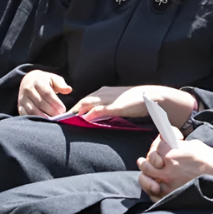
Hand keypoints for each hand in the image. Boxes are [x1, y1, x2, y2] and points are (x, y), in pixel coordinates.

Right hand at [17, 70, 70, 116]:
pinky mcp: (20, 106)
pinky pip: (25, 114)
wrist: (28, 79)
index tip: (63, 109)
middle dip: (51, 111)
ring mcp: (22, 98)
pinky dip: (34, 119)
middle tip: (60, 116)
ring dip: (43, 117)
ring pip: (32, 110)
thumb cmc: (44, 81)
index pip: (47, 93)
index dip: (55, 102)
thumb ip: (61, 84)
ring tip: (52, 121)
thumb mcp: (53, 78)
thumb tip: (69, 90)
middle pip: (40, 102)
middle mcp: (28, 89)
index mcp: (37, 81)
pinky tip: (43, 123)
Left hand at [73, 85, 196, 125]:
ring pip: (88, 103)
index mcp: (104, 92)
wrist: (151, 97)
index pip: (85, 100)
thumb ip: (106, 109)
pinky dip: (91, 113)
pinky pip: (100, 109)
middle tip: (60, 121)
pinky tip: (85, 119)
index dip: (74, 109)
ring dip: (77, 112)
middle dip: (71, 111)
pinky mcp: (117, 106)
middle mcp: (104, 93)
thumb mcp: (118, 104)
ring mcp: (110, 99)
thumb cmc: (136, 101)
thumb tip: (94, 118)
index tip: (65, 118)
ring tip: (67, 121)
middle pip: (82, 101)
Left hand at [136, 135, 212, 200]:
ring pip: (146, 177)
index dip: (160, 143)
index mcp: (173, 155)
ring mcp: (167, 184)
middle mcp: (167, 170)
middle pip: (147, 162)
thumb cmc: (210, 161)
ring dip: (144, 171)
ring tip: (144, 167)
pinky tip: (152, 183)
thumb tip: (170, 143)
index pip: (157, 146)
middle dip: (147, 158)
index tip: (162, 143)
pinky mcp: (170, 196)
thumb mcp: (194, 145)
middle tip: (145, 158)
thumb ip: (178, 145)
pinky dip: (150, 188)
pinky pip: (152, 193)